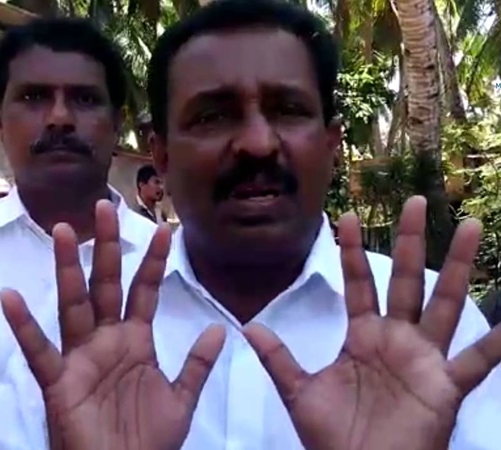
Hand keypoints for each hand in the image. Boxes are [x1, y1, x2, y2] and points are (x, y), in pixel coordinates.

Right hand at [1, 200, 224, 449]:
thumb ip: (196, 364)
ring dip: (67, 268)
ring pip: (73, 304)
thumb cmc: (149, 440)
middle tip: (106, 207)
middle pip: (106, 285)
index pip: (145, 291)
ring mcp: (81, 357)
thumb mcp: (181, 399)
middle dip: (108, 247)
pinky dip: (24, 326)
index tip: (164, 229)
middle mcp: (107, 339)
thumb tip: (217, 329)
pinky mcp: (59, 382)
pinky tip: (11, 296)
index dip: (154, 261)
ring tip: (63, 231)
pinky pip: (39, 351)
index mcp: (136, 340)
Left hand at [245, 196, 500, 449]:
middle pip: (405, 280)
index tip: (345, 215)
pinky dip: (495, 343)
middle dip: (409, 241)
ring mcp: (423, 359)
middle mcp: (396, 339)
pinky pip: (475, 362)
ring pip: (443, 304)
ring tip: (467, 226)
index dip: (352, 250)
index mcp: (363, 336)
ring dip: (456, 267)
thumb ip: (278, 357)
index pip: (359, 282)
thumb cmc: (332, 437)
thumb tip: (248, 327)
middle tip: (413, 200)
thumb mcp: (299, 391)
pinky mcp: (444, 387)